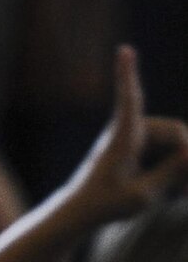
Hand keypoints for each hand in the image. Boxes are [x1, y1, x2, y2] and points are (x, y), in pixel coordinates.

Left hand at [59, 44, 187, 233]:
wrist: (84, 211)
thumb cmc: (104, 204)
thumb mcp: (141, 195)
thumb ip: (168, 173)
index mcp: (122, 136)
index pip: (129, 101)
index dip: (128, 75)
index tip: (123, 51)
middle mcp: (132, 129)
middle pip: (177, 134)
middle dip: (187, 159)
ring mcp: (140, 136)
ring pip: (177, 145)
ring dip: (183, 169)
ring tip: (182, 195)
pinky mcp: (144, 147)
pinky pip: (171, 154)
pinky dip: (176, 173)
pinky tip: (178, 193)